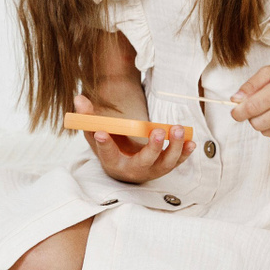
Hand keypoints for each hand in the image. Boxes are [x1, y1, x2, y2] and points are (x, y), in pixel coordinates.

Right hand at [74, 93, 192, 184]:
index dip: (104, 144)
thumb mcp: (95, 134)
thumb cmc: (110, 148)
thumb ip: (88, 118)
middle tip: (158, 131)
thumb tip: (79, 98)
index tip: (100, 133)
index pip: (107, 154)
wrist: (125, 167)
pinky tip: (191, 141)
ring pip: (165, 163)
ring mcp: (151, 170)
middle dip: (153, 148)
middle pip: (144, 162)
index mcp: (113, 163)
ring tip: (177, 128)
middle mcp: (133, 170)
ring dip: (174, 147)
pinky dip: (184, 152)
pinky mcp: (164, 166)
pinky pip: (177, 162)